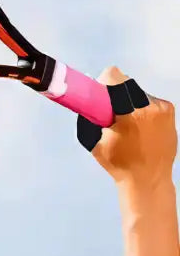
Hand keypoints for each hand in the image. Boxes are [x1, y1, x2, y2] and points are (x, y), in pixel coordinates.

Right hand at [90, 67, 175, 187]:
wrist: (148, 178)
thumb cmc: (119, 163)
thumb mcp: (94, 140)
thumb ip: (90, 116)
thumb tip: (86, 99)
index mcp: (130, 113)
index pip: (114, 76)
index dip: (102, 81)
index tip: (98, 91)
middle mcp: (150, 107)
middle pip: (126, 82)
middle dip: (114, 92)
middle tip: (110, 111)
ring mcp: (163, 109)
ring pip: (137, 90)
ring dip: (128, 100)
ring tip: (126, 121)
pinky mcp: (169, 111)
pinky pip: (149, 99)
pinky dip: (140, 106)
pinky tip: (139, 124)